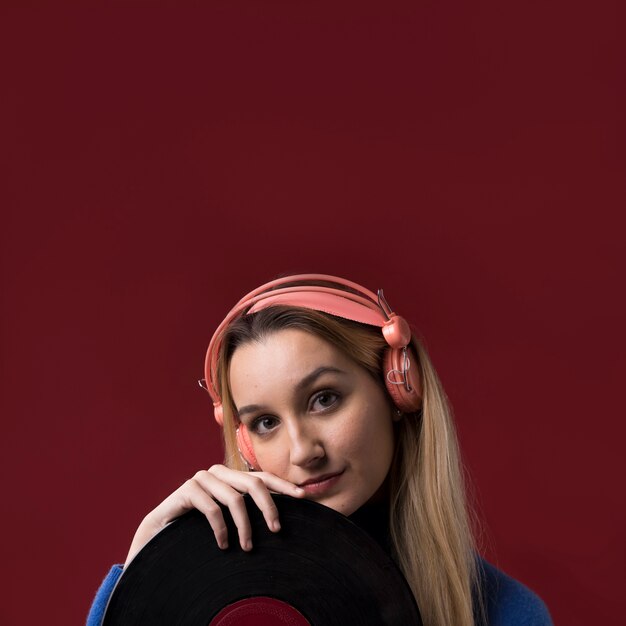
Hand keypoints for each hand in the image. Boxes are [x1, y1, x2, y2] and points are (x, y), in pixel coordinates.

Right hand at [123, 464, 304, 567]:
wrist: (159, 534)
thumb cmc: (197, 528)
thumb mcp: (226, 519)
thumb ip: (246, 512)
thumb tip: (279, 520)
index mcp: (231, 477)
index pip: (262, 476)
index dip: (283, 485)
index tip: (302, 495)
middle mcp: (218, 472)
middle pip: (253, 483)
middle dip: (269, 506)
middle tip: (277, 530)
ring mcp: (202, 479)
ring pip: (234, 498)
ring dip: (244, 526)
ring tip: (247, 547)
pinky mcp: (187, 490)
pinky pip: (212, 508)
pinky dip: (221, 529)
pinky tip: (224, 544)